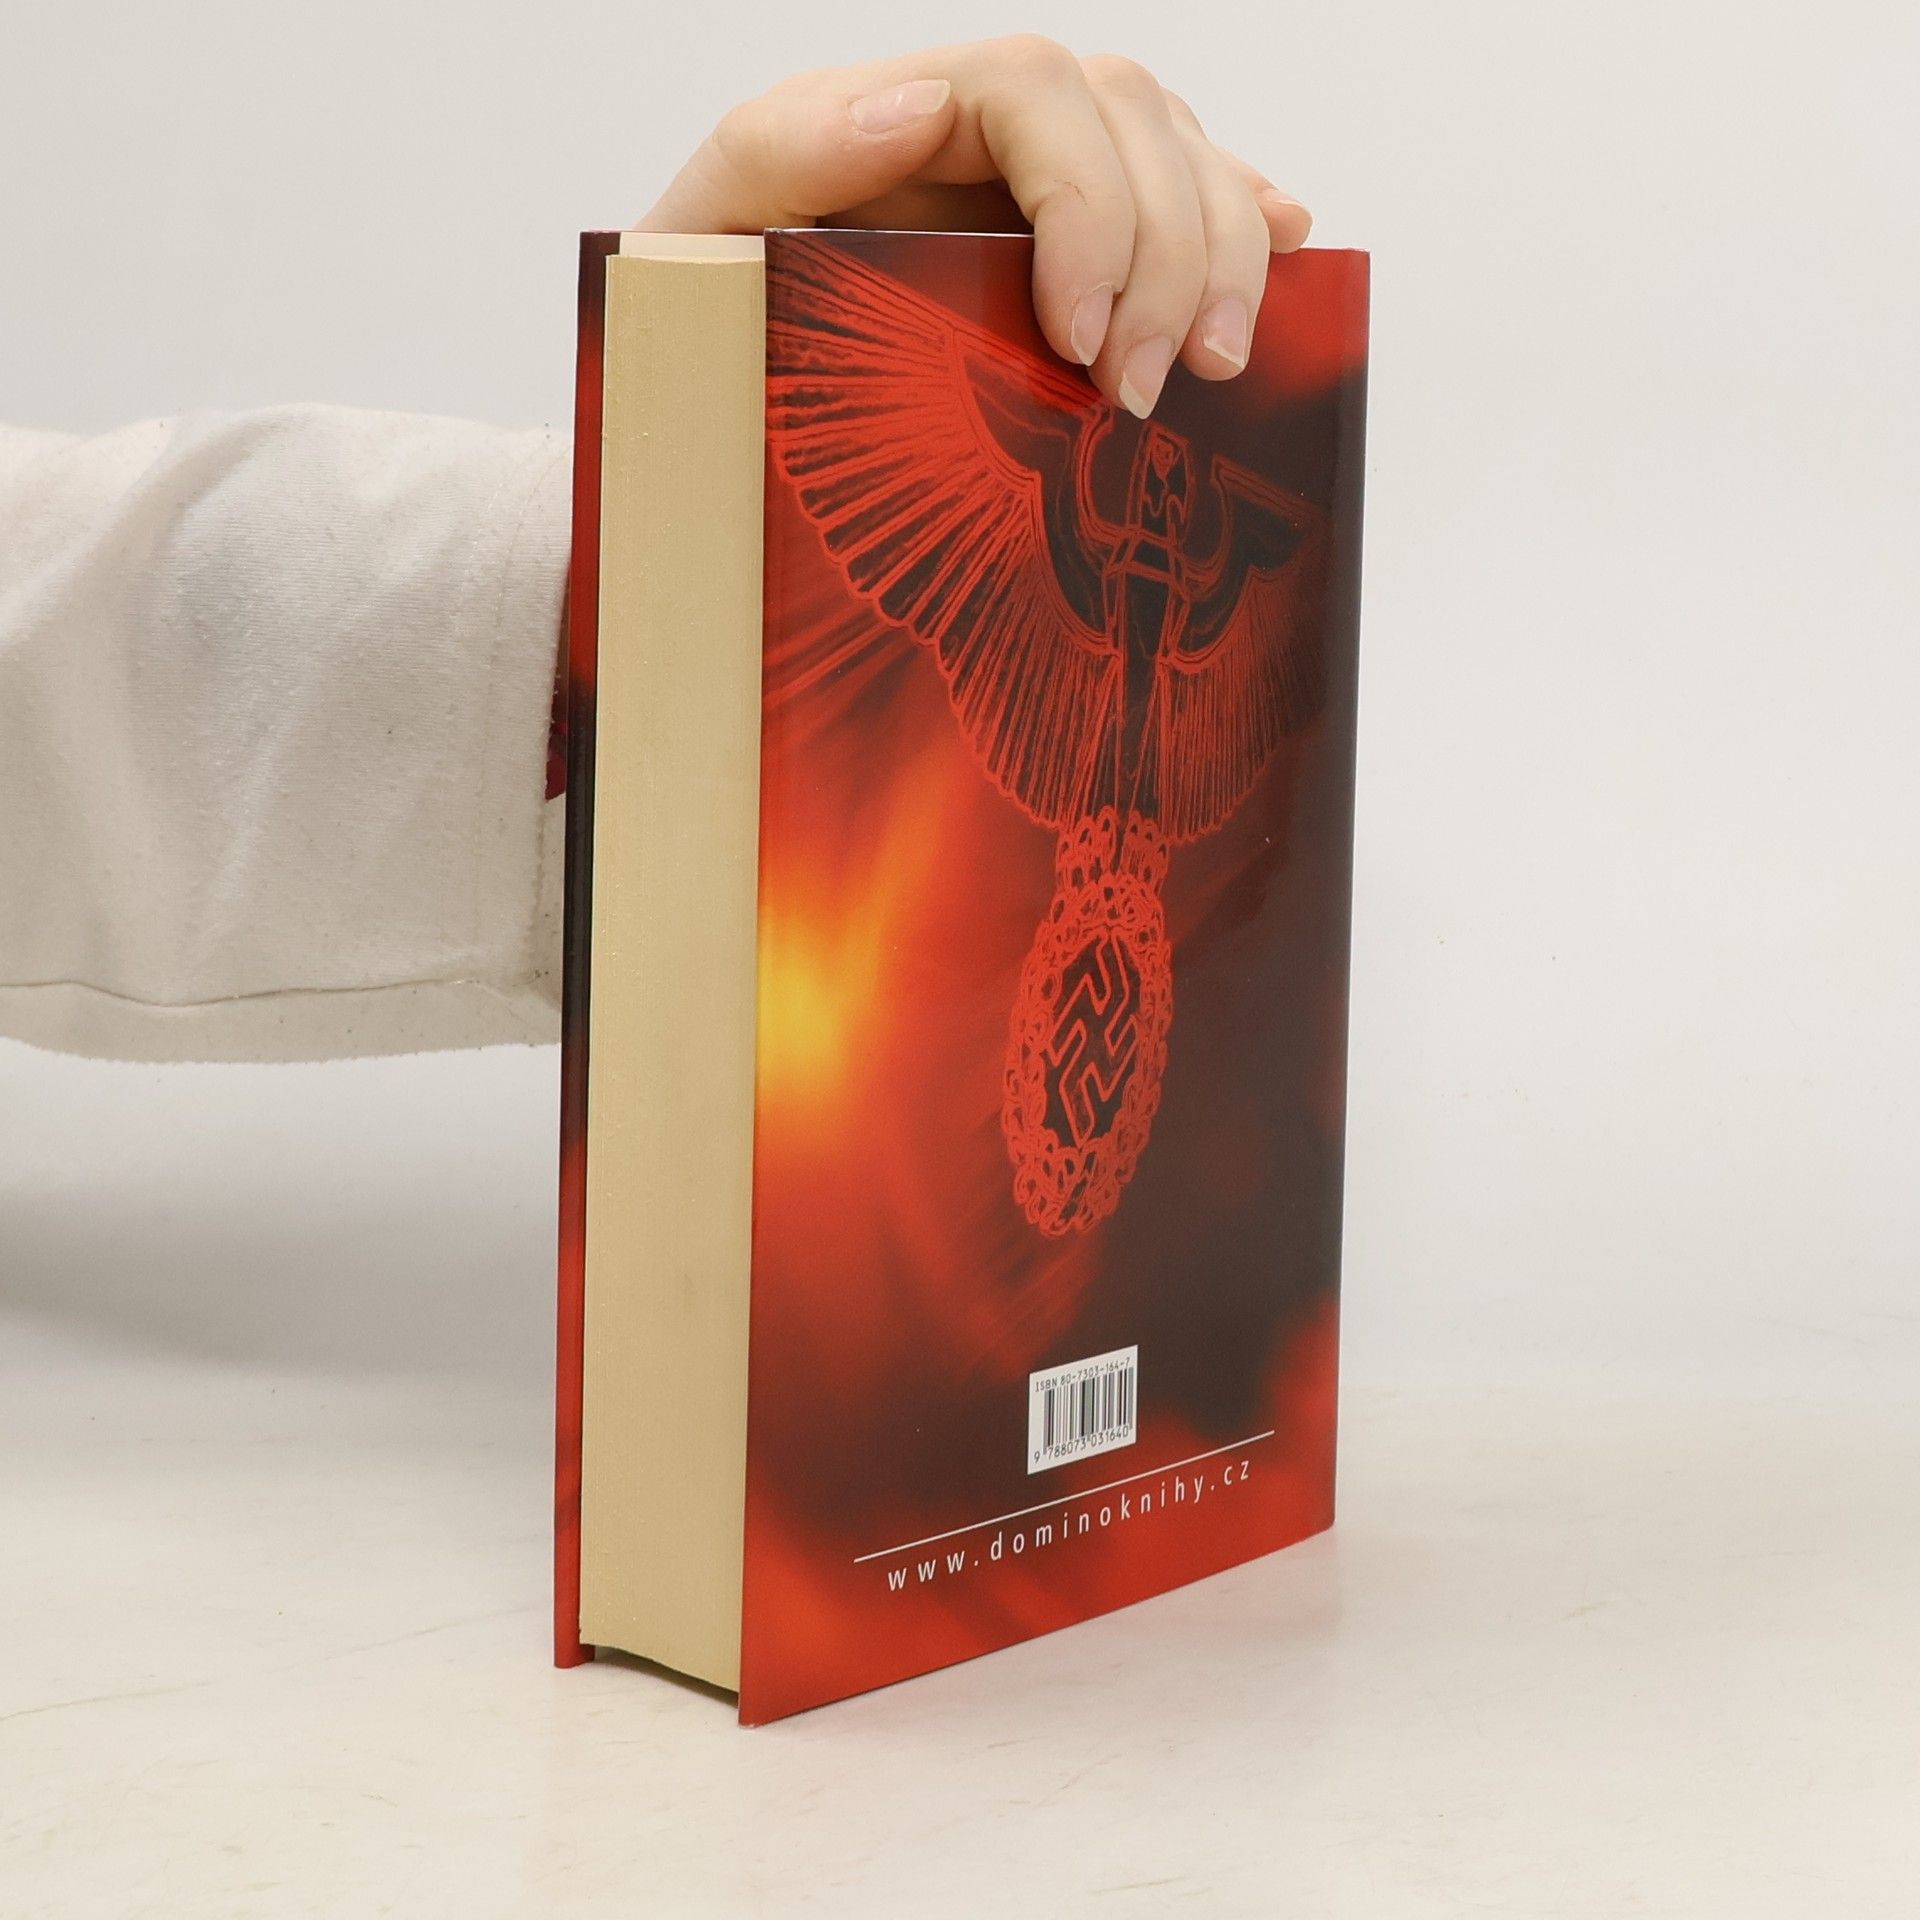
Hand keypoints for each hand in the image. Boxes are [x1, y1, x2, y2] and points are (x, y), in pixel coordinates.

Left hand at [637, 37, 1311, 418]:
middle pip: (1132, 119)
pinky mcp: (1082, 248)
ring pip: (1184, 154)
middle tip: (1145, 393)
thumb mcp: (697, 237)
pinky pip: (1195, 196)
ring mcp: (1040, 185)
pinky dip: (1250, 222)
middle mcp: (983, 131)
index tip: (1079, 334)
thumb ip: (781, 153)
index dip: (1085, 201)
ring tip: (1214, 366)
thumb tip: (915, 102)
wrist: (704, 407)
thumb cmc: (696, 328)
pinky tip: (1288, 251)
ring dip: (1226, 255)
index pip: (1034, 90)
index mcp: (897, 112)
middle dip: (1169, 256)